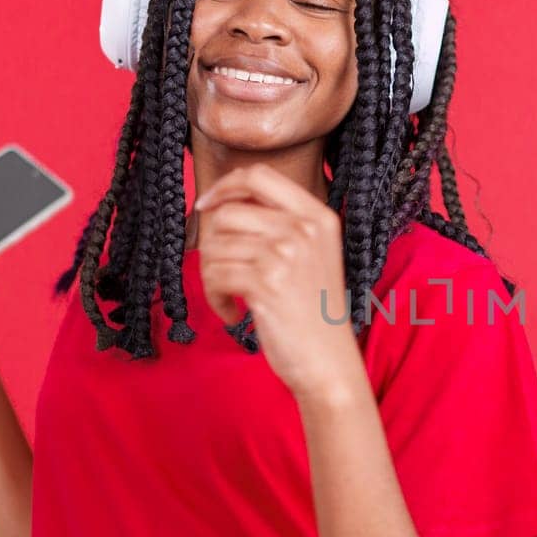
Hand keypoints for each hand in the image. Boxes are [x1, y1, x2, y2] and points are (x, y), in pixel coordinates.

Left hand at [193, 165, 363, 399]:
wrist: (329, 361)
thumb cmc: (312, 313)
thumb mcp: (309, 256)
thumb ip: (279, 224)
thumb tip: (219, 205)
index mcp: (318, 215)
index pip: (259, 175)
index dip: (225, 186)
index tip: (206, 206)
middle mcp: (304, 228)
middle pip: (228, 213)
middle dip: (213, 246)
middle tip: (223, 274)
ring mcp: (286, 253)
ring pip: (215, 245)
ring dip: (212, 276)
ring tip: (231, 298)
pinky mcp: (266, 282)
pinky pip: (215, 275)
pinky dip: (215, 298)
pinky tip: (233, 313)